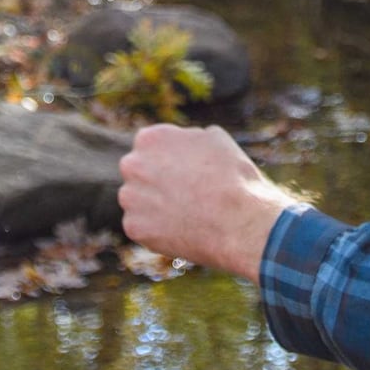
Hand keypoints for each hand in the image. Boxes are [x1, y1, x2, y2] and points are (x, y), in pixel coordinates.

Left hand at [117, 124, 294, 283]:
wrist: (239, 222)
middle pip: (140, 174)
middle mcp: (132, 165)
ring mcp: (130, 198)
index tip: (184, 173)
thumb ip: (189, 139)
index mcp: (150, 138)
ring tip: (186, 215)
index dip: (169, 161)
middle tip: (182, 195)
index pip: (150, 148)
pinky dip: (157, 231)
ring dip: (155, 207)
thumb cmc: (233, 178)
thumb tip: (185, 145)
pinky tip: (181, 231)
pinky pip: (142, 228)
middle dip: (156, 183)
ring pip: (139, 202)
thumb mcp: (215, 140)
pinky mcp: (134, 227)